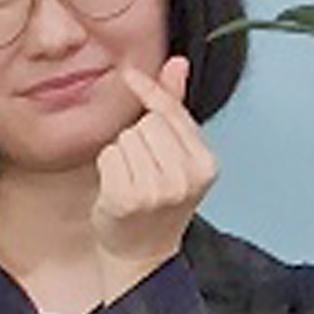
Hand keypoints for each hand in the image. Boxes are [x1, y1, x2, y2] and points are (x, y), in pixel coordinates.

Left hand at [85, 62, 215, 277]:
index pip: (173, 114)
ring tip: (132, 180)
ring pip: (126, 138)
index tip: (129, 75)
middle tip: (143, 169)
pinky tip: (117, 189)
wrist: (142, 252)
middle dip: (138, 139)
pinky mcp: (127, 199)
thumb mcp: (177, 154)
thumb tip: (178, 61)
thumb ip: (176, 107)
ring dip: (122, 154)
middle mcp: (186, 178)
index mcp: (206, 164)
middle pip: (146, 124)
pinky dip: (107, 168)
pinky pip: (109, 156)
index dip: (150, 92)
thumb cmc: (158, 201)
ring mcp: (157, 191)